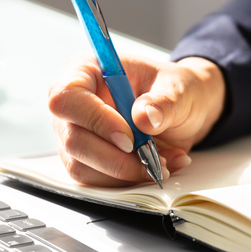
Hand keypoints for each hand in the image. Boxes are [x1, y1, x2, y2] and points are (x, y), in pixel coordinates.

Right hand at [48, 54, 224, 185]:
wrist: (182, 110)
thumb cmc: (174, 90)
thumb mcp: (178, 88)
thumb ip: (164, 101)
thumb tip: (143, 117)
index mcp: (87, 71)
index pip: (68, 97)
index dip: (95, 120)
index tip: (129, 139)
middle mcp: (74, 104)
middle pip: (72, 139)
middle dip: (115, 158)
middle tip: (151, 159)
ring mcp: (74, 133)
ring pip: (81, 166)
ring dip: (124, 172)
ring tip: (161, 162)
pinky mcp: (84, 159)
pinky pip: (95, 180)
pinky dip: (127, 180)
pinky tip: (153, 167)